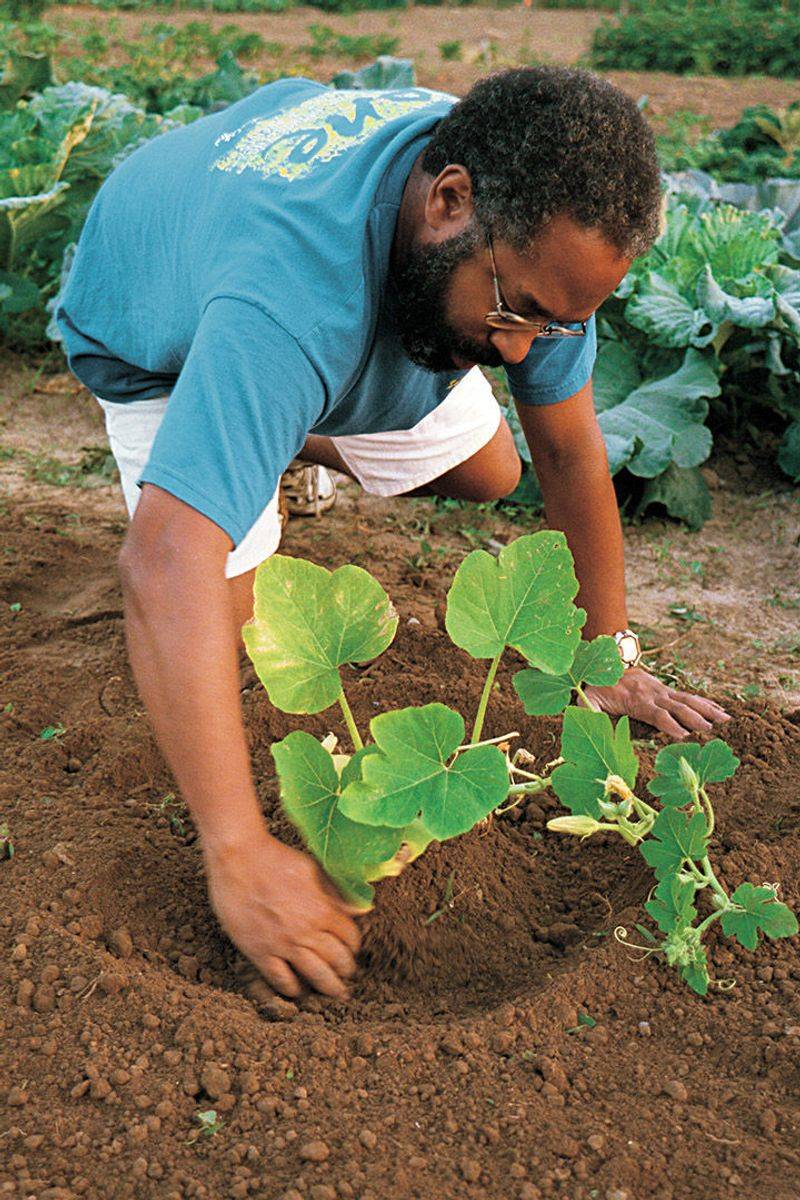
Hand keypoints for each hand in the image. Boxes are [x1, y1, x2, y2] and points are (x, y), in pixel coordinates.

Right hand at [204, 829, 361, 999]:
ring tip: (333, 990)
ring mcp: (283, 944)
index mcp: (322, 909)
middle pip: (337, 961)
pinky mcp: (259, 952)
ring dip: (328, 986)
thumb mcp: (313, 870)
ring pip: (315, 976)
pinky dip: (293, 989)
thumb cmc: (275, 858)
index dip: (353, 946)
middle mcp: (306, 931)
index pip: (350, 937)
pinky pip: (281, 980)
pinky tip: (297, 990)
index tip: (351, 949)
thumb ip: (336, 893)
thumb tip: (360, 909)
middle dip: (346, 970)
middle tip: (346, 975)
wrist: (238, 857)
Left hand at [583, 667, 730, 739]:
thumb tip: (590, 723)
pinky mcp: (667, 690)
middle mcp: (654, 696)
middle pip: (678, 708)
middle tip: (712, 731)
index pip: (657, 714)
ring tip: (726, 720)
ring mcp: (662, 691)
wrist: (609, 660)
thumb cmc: (599, 685)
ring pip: (688, 700)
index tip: (685, 736)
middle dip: (695, 719)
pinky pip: (689, 696)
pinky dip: (706, 702)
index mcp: (637, 701)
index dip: (670, 725)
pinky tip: (720, 709)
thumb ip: (590, 711)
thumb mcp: (589, 698)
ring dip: (707, 710)